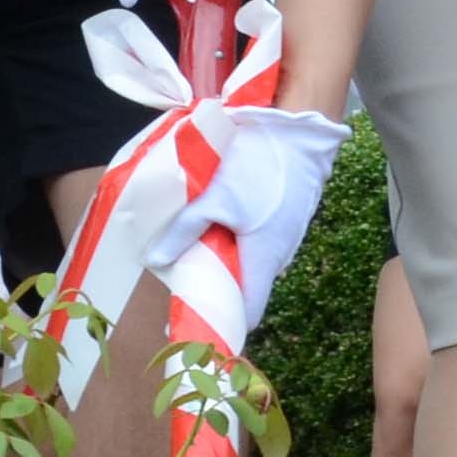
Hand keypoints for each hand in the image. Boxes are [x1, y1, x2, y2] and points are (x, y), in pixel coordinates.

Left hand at [141, 104, 344, 343]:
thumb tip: (155, 261)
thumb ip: (183, 230)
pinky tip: (221, 221)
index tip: (191, 322)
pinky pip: (259, 243)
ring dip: (228, 259)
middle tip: (183, 276)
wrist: (301, 134)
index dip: (220, 323)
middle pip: (246, 288)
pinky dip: (239, 241)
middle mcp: (279, 258)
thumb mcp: (213, 197)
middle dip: (216, 287)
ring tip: (197, 244)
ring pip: (252, 263)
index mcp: (263, 261)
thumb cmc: (258, 167)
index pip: (247, 314)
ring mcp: (286, 239)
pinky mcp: (287, 220)